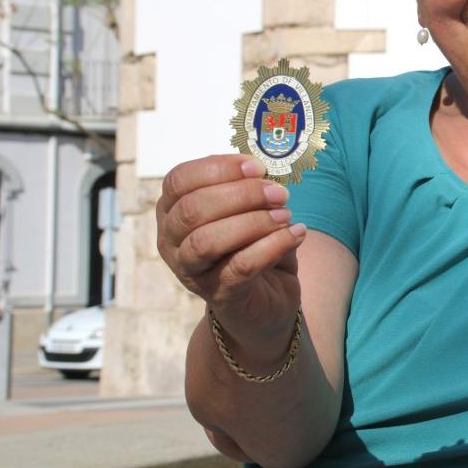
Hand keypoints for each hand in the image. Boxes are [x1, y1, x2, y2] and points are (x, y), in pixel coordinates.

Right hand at [157, 154, 306, 362]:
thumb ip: (250, 186)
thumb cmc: (252, 244)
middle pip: (193, 209)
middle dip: (242, 195)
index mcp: (172, 210)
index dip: (219, 168)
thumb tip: (266, 168)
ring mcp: (190, 271)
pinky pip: (241, 266)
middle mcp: (171, 241)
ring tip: (285, 215)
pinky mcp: (219, 294)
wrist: (266, 300)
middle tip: (279, 194)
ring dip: (254, 222)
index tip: (258, 167)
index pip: (179, 180)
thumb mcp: (249, 209)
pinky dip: (273, 245)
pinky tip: (296, 233)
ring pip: (208, 241)